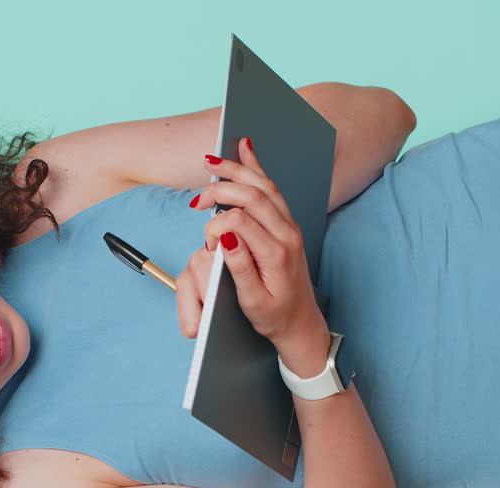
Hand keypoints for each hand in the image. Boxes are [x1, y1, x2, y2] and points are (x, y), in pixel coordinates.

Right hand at [176, 138, 328, 354]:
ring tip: (213, 160)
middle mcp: (287, 235)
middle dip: (221, 189)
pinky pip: (272, 189)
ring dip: (237, 170)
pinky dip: (256, 169)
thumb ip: (240, 267)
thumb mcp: (254, 302)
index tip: (206, 241)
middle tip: (197, 199)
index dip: (216, 225)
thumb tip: (224, 237)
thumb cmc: (276, 317)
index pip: (241, 222)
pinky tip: (246, 151)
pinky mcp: (288, 225)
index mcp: (277, 254)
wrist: (302, 324)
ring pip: (263, 186)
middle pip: (253, 196)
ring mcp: (290, 227)